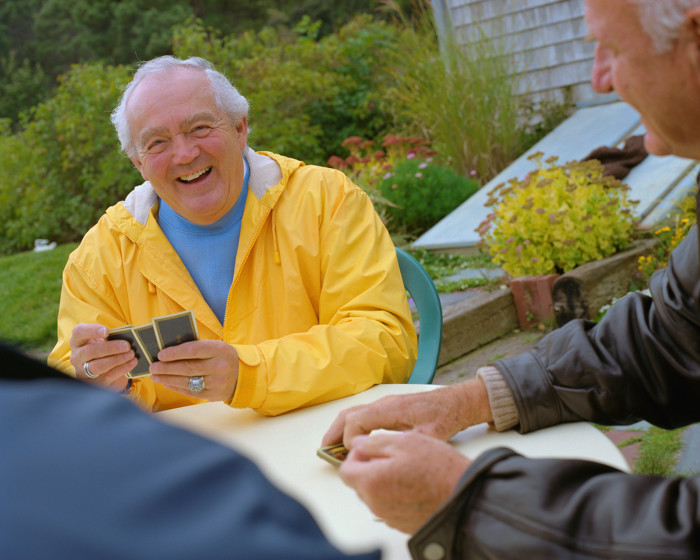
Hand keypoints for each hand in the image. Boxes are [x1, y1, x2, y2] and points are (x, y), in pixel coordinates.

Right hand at [70, 323, 135, 390]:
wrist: (101, 373)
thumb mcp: (101, 341)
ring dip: (117, 359)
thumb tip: (125, 336)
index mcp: (78, 342)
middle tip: (127, 345)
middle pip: (89, 351)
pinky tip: (133, 362)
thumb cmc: (102, 351)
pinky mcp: (96, 382)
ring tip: (131, 353)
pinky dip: (123, 367)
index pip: (79, 332)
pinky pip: (110, 375)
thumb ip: (108, 337)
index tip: (107, 331)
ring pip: (98, 366)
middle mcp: (78, 357)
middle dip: (110, 348)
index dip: (92, 331)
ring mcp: (84, 371)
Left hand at [150, 340, 238, 400]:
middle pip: (188, 368)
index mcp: (220, 350)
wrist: (243, 375)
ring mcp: (217, 382)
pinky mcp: (213, 395)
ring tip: (155, 375)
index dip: (175, 353)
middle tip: (153, 366)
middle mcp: (219, 367)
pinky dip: (175, 386)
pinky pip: (190, 391)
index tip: (161, 354)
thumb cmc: (223, 357)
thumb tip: (169, 351)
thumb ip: (197, 347)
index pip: (193, 350)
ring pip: (187, 381)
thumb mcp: (216, 347)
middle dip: (167, 367)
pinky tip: (166, 382)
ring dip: (167, 378)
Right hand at [322, 378, 492, 447]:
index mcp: (391, 409)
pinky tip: (351, 438)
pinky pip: (362, 412)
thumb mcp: (430, 436)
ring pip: (354, 411)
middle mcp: (384, 403)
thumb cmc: (445, 417)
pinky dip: (351, 424)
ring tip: (330, 444)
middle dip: (335, 432)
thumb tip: (385, 454)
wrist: (456, 402)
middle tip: (325, 450)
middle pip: (349, 414)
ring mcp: (385, 402)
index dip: (349, 440)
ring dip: (340, 427)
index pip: (357, 421)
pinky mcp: (388, 406)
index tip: (352, 456)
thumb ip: (407, 444)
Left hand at [339, 431, 470, 533]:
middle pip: (359, 483)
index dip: (356, 455)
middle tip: (393, 455)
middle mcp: (375, 503)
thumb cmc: (438, 469)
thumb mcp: (405, 441)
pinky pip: (388, 505)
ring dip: (383, 480)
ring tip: (407, 468)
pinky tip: (414, 483)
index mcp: (371, 481)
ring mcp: (388, 516)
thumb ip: (374, 442)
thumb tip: (357, 443)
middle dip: (369, 467)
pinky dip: (395, 493)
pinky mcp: (401, 523)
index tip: (371, 448)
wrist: (464, 497)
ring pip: (374, 494)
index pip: (346, 469)